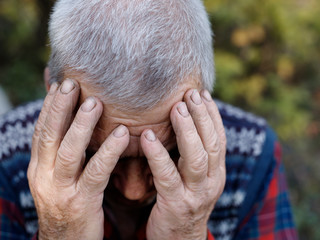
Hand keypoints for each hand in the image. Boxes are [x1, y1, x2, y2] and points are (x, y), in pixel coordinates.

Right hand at [27, 79, 128, 238]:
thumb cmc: (67, 205)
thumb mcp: (56, 178)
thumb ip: (62, 152)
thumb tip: (72, 123)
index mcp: (37, 168)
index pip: (40, 131)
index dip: (49, 106)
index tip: (59, 82)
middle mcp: (43, 177)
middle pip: (49, 136)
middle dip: (60, 107)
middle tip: (72, 82)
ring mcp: (60, 191)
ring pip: (69, 152)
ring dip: (81, 125)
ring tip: (96, 102)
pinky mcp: (81, 203)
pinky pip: (96, 173)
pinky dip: (108, 151)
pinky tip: (122, 135)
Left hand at [141, 89, 225, 239]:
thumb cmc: (183, 202)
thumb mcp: (195, 179)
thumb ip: (192, 154)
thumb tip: (185, 122)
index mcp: (217, 173)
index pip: (220, 138)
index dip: (213, 115)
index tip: (202, 92)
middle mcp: (212, 183)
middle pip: (212, 144)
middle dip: (202, 117)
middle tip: (191, 93)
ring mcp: (196, 195)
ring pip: (196, 159)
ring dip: (187, 131)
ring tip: (176, 108)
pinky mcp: (176, 205)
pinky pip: (167, 177)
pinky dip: (158, 155)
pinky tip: (147, 137)